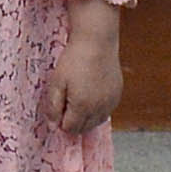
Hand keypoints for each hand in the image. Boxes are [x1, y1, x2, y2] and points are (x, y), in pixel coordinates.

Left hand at [44, 0, 127, 133]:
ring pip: (96, 122)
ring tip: (78, 99)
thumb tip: (53, 127)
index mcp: (82, 107)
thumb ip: (53, 107)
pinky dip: (97, 110)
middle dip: (73, 122)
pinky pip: (106, 112)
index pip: (70, 129)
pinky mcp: (117, 95)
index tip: (58, 108)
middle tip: (66, 104)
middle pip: (84, 129)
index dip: (61, 121)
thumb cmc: (74, 60)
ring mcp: (110, 102)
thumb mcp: (56, 82)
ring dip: (86, 118)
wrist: (97, 42)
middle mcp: (99, 108)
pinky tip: (91, 95)